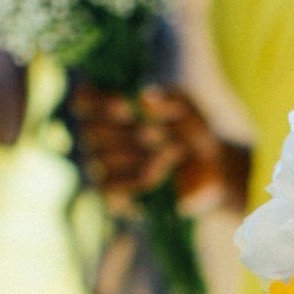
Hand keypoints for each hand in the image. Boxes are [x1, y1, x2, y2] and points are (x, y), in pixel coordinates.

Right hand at [71, 85, 232, 213]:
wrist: (210, 169)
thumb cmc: (192, 130)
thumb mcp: (186, 108)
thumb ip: (166, 99)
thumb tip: (142, 99)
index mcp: (109, 105)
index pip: (82, 99)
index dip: (98, 104)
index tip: (126, 107)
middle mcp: (98, 134)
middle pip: (90, 132)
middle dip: (128, 134)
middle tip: (159, 135)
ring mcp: (101, 166)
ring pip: (101, 161)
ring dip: (139, 157)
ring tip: (171, 153)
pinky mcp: (112, 195)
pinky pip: (109, 188)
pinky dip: (137, 180)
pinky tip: (160, 173)